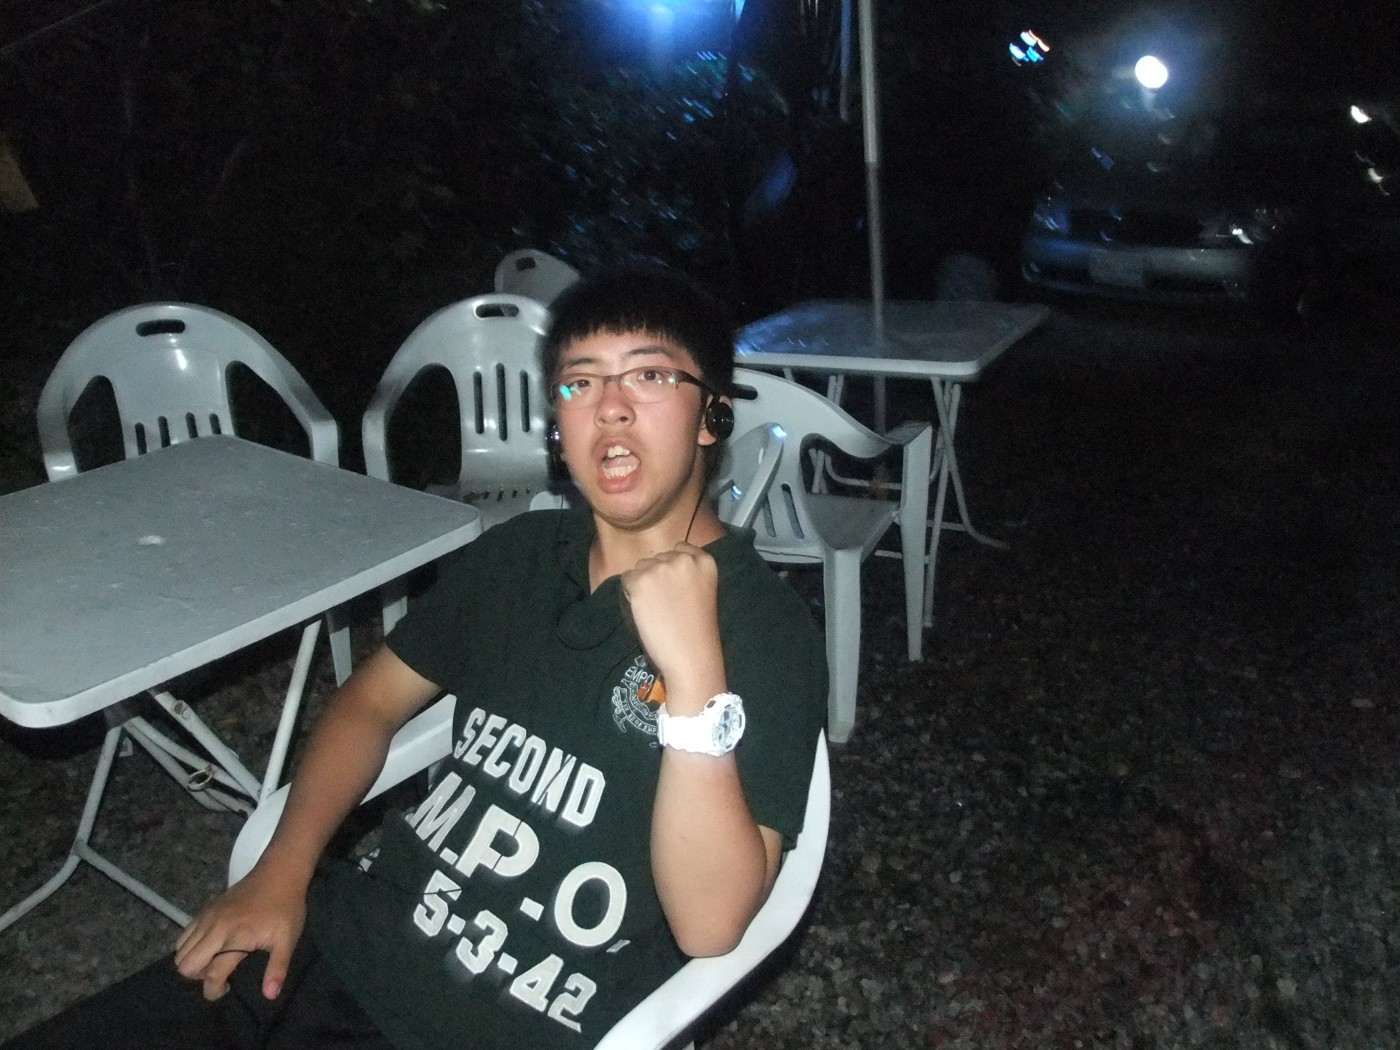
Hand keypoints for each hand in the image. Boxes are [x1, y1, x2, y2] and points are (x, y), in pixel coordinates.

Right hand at [173, 863, 306, 1001]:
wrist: (279, 873)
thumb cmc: (285, 907)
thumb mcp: (288, 939)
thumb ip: (277, 969)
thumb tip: (270, 996)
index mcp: (235, 938)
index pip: (211, 975)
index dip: (214, 991)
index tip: (226, 990)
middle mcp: (215, 929)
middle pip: (185, 965)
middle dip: (198, 977)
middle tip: (220, 973)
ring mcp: (206, 917)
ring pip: (180, 951)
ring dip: (192, 962)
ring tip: (214, 960)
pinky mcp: (204, 910)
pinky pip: (183, 935)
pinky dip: (189, 947)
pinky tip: (210, 945)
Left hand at [620, 542, 723, 702]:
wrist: (691, 655)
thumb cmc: (698, 631)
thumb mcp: (703, 590)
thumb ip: (687, 573)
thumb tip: (659, 566)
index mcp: (705, 561)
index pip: (681, 547)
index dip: (672, 567)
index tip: (676, 587)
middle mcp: (683, 558)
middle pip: (658, 557)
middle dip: (657, 575)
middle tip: (665, 603)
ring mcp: (660, 568)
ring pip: (640, 567)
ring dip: (643, 584)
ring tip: (656, 609)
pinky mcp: (641, 581)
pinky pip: (626, 579)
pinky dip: (630, 594)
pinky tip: (645, 611)